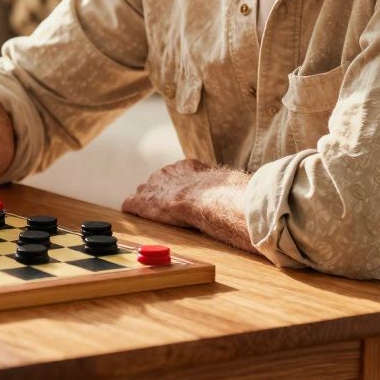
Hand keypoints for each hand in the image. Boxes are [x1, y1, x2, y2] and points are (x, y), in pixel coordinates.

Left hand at [122, 159, 256, 252]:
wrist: (207, 199)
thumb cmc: (222, 193)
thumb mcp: (227, 185)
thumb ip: (227, 188)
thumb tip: (249, 194)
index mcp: (186, 167)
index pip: (178, 173)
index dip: (179, 186)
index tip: (183, 194)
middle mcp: (166, 173)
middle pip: (158, 181)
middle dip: (161, 192)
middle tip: (165, 205)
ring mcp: (153, 187)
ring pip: (144, 191)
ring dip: (147, 200)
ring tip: (148, 210)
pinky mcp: (143, 202)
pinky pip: (131, 203)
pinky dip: (133, 209)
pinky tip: (132, 213)